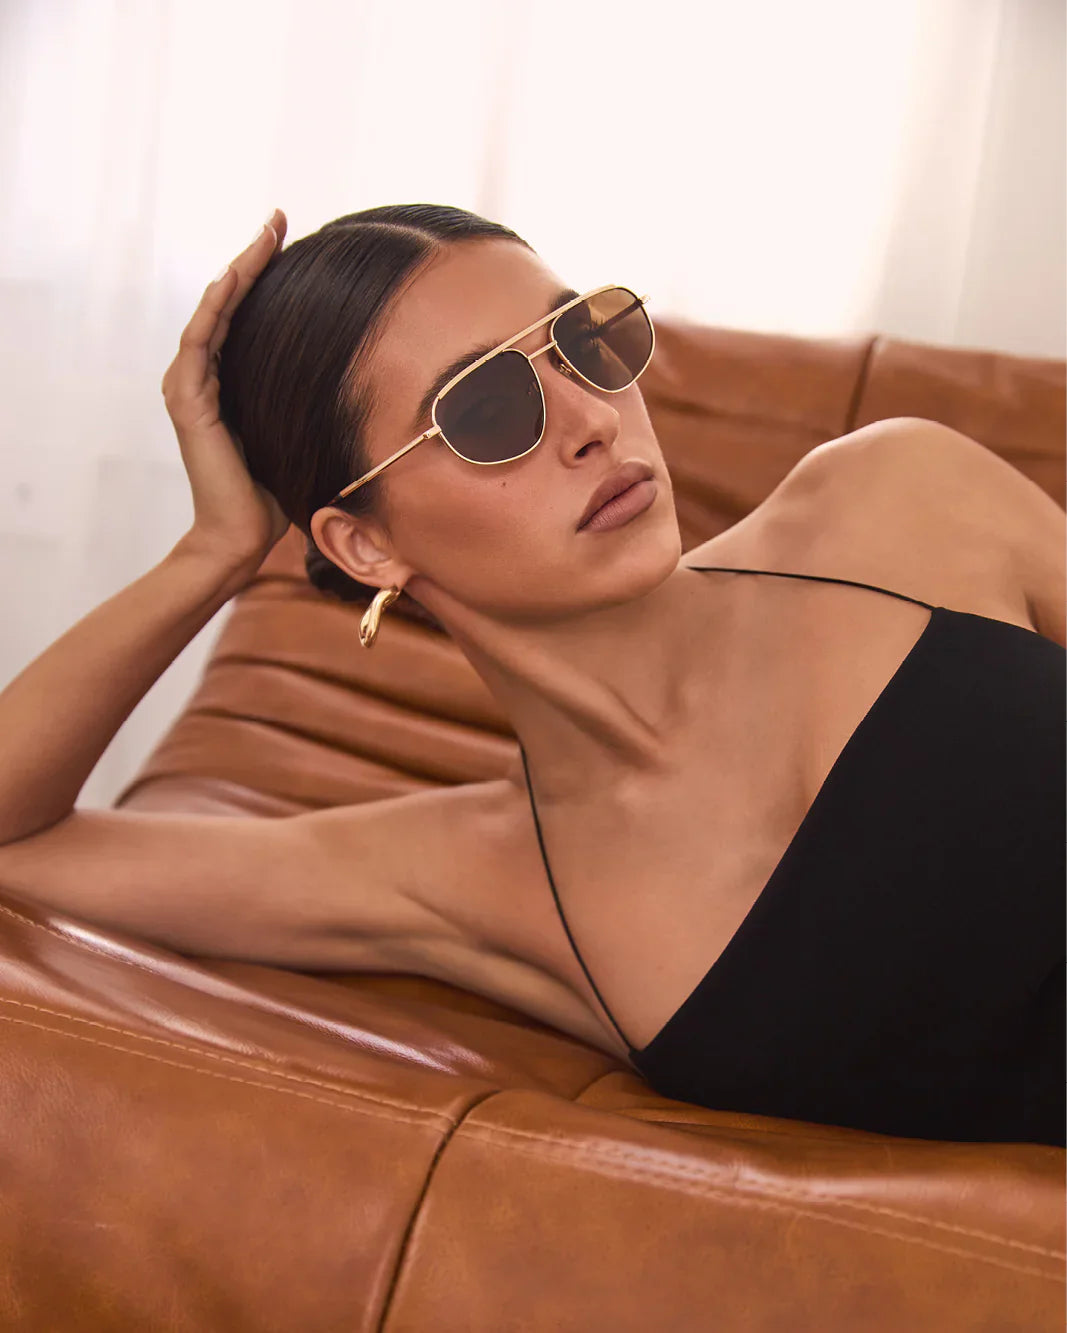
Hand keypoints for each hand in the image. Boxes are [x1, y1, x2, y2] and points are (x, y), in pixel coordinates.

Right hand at [161, 208, 290, 571]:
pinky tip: (235, 275)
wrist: (241, 538)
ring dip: (236, 269)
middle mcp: (202, 377)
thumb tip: (363, 382)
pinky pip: (201, 340)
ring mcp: (189, 386)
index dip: (263, 274)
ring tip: (263, 235)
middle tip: (277, 219)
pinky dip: (216, 305)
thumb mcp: (296, 432)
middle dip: (252, 257)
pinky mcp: (188, 400)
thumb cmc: (274, 493)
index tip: (289, 239)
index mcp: (226, 381)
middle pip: (226, 301)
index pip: (243, 314)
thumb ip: (308, 403)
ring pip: (212, 310)